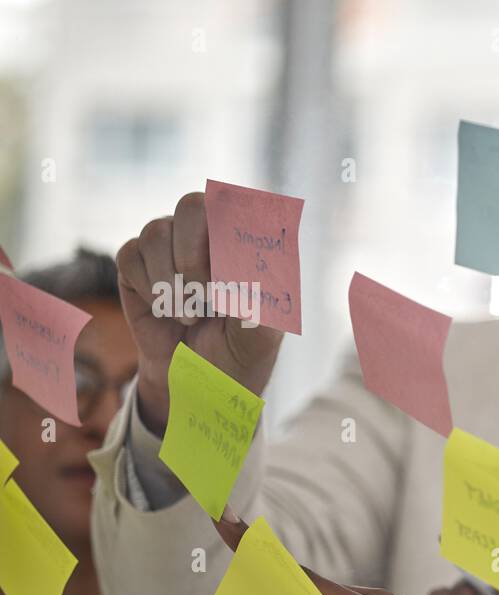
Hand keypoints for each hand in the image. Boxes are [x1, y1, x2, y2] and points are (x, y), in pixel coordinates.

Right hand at [116, 193, 283, 434]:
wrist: (202, 379)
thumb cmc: (240, 350)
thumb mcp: (260, 334)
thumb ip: (257, 303)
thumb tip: (238, 276)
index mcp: (247, 241)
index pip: (240, 205)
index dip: (231, 231)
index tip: (230, 273)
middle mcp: (209, 233)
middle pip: (193, 204)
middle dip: (194, 253)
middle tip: (205, 294)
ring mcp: (172, 244)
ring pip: (157, 231)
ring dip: (171, 281)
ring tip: (190, 316)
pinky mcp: (138, 263)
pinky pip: (130, 254)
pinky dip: (148, 287)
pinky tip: (166, 310)